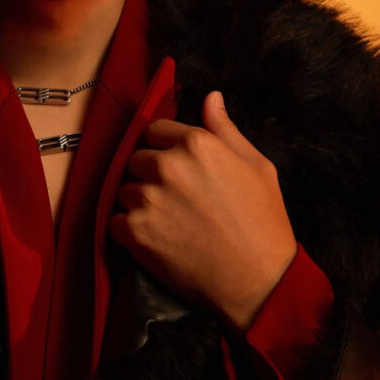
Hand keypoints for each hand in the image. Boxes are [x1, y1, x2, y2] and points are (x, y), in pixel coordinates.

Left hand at [109, 91, 296, 330]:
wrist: (258, 282)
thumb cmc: (264, 222)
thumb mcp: (256, 166)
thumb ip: (225, 129)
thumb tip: (210, 97)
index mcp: (196, 144)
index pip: (156, 130)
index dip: (164, 148)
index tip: (176, 168)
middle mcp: (167, 165)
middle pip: (137, 159)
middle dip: (150, 175)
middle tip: (174, 199)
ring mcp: (148, 199)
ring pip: (125, 190)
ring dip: (139, 204)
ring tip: (168, 222)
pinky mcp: (135, 232)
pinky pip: (115, 221)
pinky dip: (129, 231)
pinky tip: (155, 239)